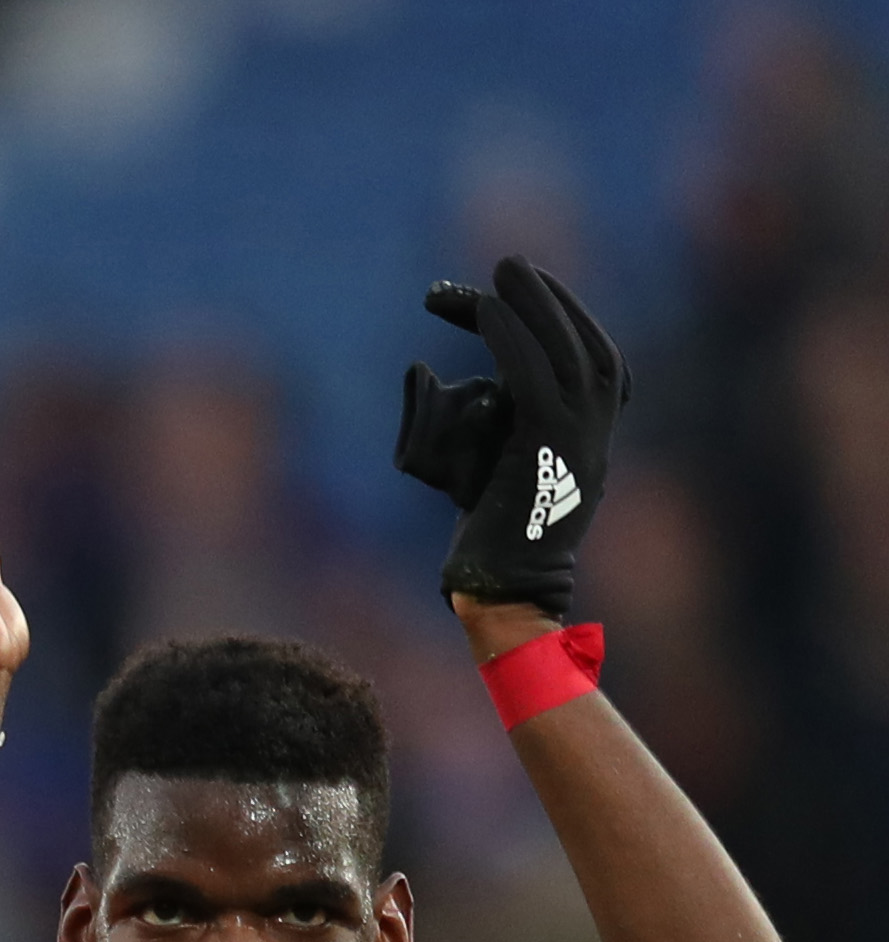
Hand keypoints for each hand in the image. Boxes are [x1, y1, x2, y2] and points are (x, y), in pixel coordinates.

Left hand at [399, 256, 625, 616]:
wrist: (501, 589)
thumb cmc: (486, 542)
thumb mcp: (488, 469)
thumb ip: (481, 422)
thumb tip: (430, 378)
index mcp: (594, 436)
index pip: (590, 356)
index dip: (559, 316)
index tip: (518, 292)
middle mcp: (598, 433)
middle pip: (581, 343)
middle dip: (546, 299)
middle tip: (505, 264)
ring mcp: (580, 441)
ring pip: (565, 352)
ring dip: (533, 303)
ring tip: (500, 268)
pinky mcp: (547, 450)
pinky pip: (534, 377)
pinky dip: (511, 338)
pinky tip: (483, 310)